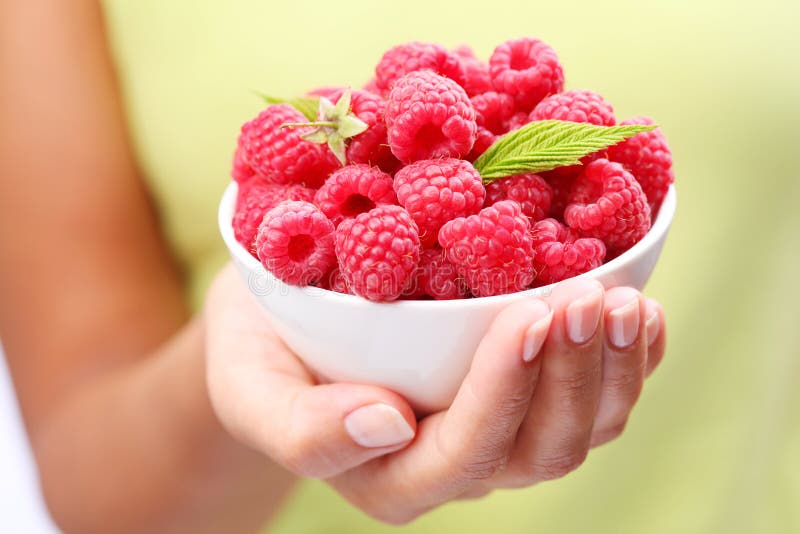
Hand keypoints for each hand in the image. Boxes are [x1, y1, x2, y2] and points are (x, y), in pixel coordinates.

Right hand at [204, 264, 665, 523]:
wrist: (287, 321)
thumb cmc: (263, 350)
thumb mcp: (250, 384)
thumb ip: (299, 426)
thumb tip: (383, 424)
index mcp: (394, 476)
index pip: (466, 450)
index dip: (506, 391)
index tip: (528, 314)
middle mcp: (461, 464)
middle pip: (543, 448)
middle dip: (574, 376)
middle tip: (588, 298)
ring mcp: (504, 432)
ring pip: (584, 429)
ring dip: (613, 368)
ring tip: (624, 300)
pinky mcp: (528, 394)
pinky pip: (598, 396)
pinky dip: (631, 360)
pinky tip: (640, 312)